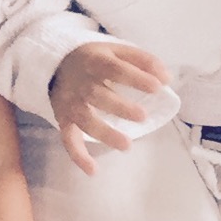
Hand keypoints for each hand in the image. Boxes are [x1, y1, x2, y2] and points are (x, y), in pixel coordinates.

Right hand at [51, 39, 171, 175]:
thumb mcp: (116, 50)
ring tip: (127, 145)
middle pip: (98, 95)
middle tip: (142, 116)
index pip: (115, 68)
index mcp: (95, 61)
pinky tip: (93, 170)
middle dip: (119, 107)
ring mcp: (70, 103)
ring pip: (85, 119)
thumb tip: (167, 78)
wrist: (54, 65)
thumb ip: (142, 60)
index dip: (135, 77)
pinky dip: (78, 155)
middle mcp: (80, 83)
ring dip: (104, 133)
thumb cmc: (94, 59)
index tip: (157, 87)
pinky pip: (68, 139)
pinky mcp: (64, 119)